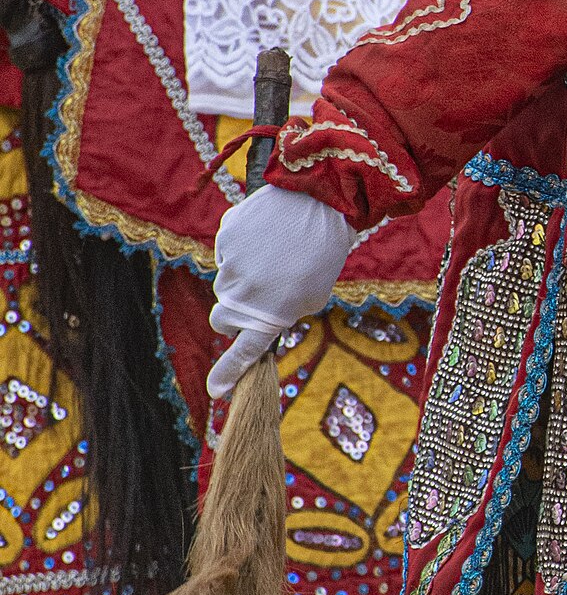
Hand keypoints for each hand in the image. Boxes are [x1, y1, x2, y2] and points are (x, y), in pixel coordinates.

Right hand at [207, 185, 353, 399]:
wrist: (322, 203)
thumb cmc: (323, 254)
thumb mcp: (311, 297)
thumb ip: (281, 314)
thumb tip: (255, 318)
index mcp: (270, 315)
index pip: (244, 352)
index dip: (228, 372)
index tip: (215, 392)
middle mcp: (244, 295)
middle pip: (224, 316)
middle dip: (236, 313)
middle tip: (263, 294)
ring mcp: (231, 265)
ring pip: (227, 280)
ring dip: (245, 275)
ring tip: (276, 253)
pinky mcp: (226, 237)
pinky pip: (228, 251)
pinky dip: (243, 247)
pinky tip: (268, 234)